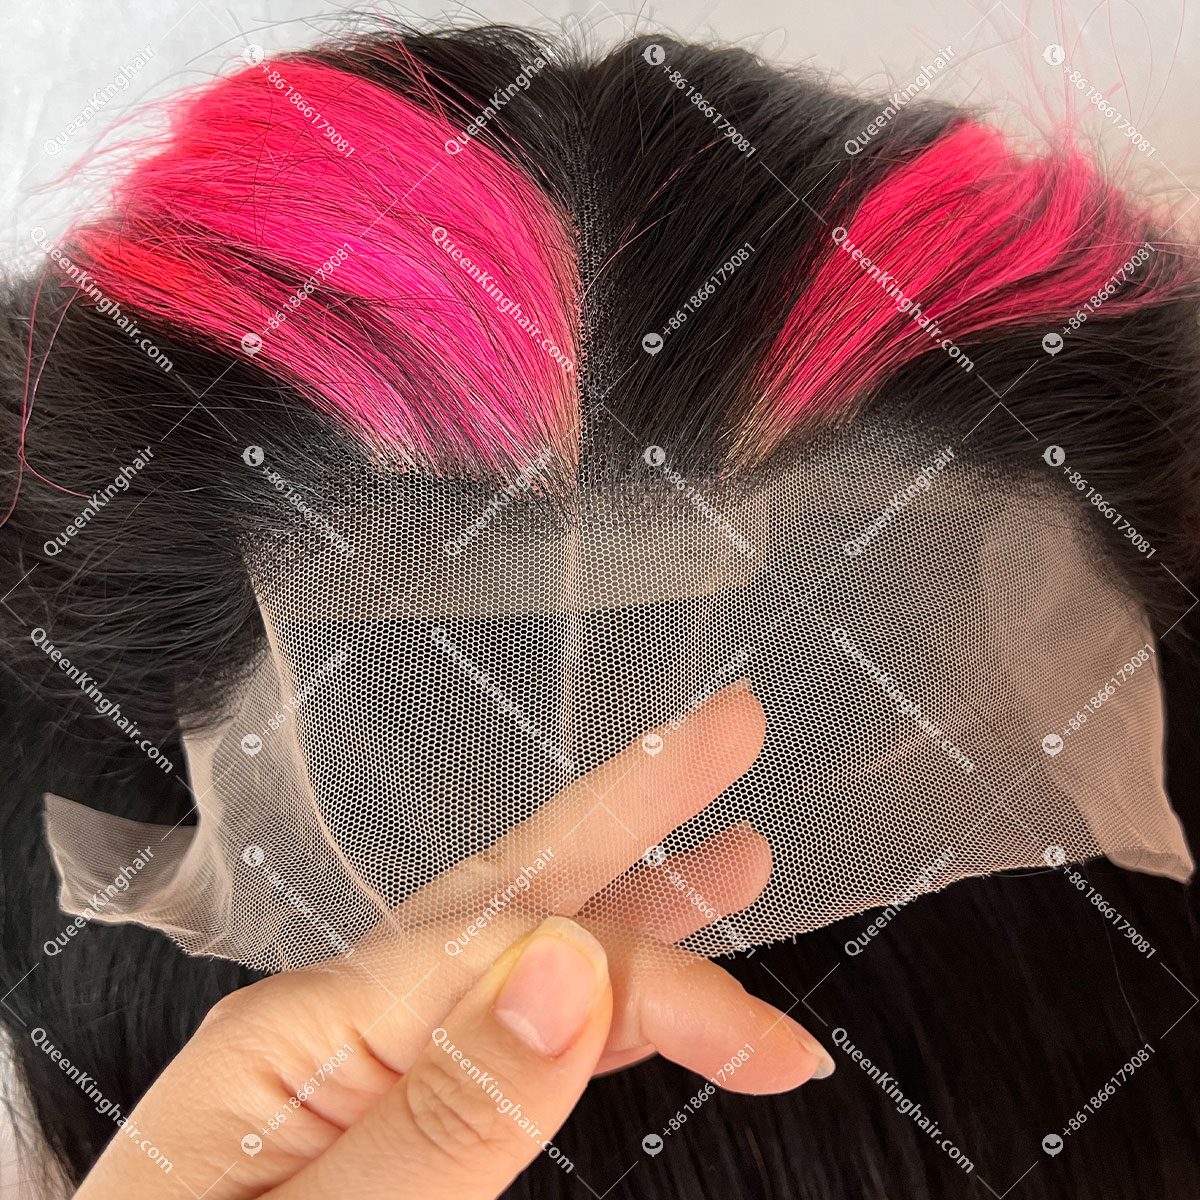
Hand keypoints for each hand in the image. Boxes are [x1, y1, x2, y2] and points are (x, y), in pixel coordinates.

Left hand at [75, 683, 832, 1198]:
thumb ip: (441, 1110)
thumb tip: (565, 975)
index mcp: (306, 1029)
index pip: (518, 950)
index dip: (657, 975)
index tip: (770, 1044)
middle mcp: (333, 1022)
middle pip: (513, 884)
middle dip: (633, 803)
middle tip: (730, 731)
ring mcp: (353, 1067)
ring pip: (519, 945)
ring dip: (628, 892)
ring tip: (728, 853)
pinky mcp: (376, 1119)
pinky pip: (498, 1023)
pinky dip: (581, 995)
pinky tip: (621, 985)